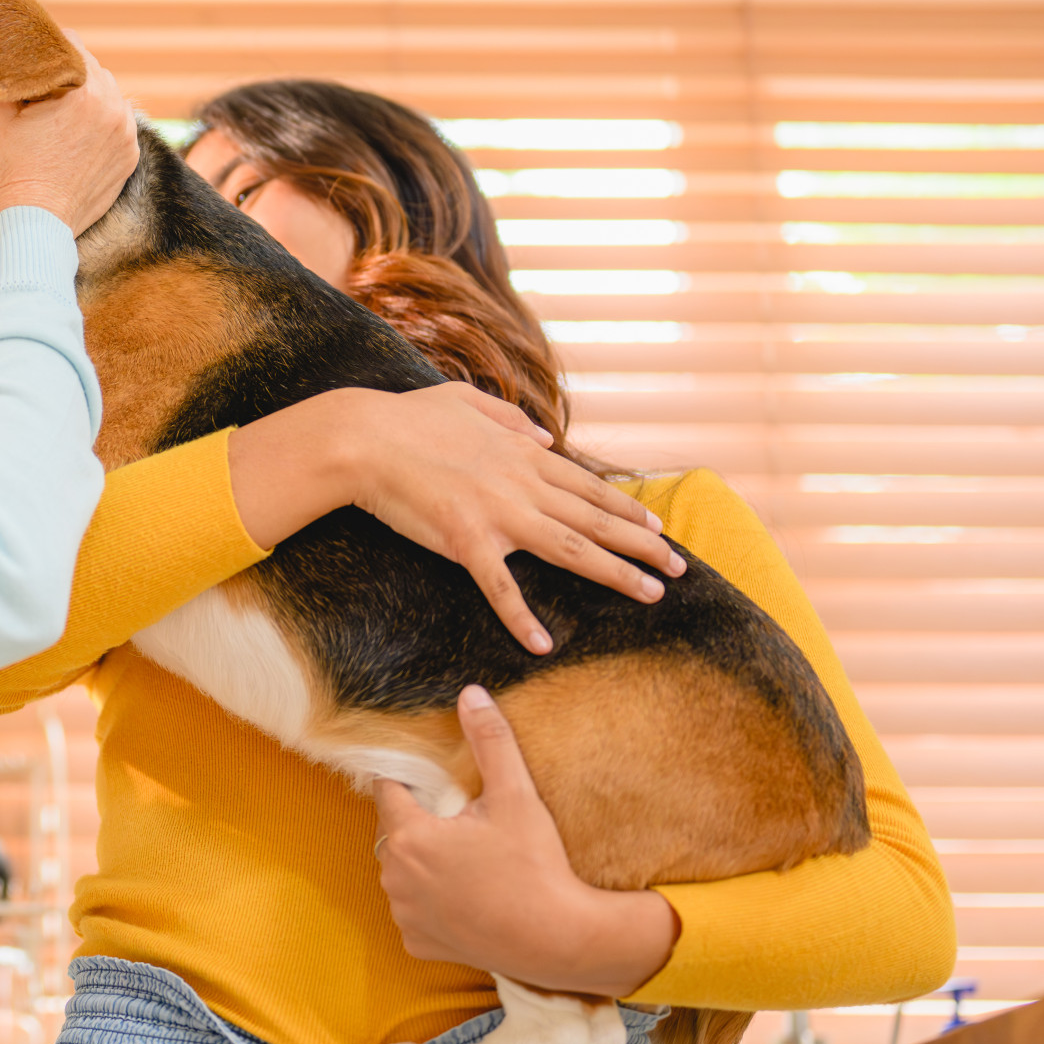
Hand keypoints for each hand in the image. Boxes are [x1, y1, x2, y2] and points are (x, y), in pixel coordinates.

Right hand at [0, 35, 138, 234]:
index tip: (30, 62)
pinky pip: (117, 126)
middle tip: (40, 91)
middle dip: (67, 76)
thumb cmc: (8, 173)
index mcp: (88, 92)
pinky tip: (74, 138)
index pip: (71, 46)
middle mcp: (116, 110)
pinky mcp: (129, 159)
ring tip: (57, 116)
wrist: (32, 227)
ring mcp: (128, 136)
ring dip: (86, 99)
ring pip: (108, 97)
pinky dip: (99, 125)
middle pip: (92, 71)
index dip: (45, 49)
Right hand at [228, 382, 683, 653]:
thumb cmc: (406, 417)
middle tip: (679, 569)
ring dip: (616, 573)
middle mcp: (522, 484)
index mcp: (522, 453)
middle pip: (596, 519)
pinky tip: (543, 644)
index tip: (658, 527)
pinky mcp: (465, 540)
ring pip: (572, 548)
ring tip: (651, 594)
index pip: (588, 486)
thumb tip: (546, 434)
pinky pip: (499, 588)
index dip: (627, 509)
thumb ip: (509, 417)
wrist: (364, 438)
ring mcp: (498, 514)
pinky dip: (521, 617)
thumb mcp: (466, 400)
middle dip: (643, 545)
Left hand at [372, 687, 678, 996]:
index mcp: (409, 836)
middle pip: (394, 832)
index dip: (409, 782)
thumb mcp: (516, 796)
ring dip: (422, 864)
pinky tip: (465, 897)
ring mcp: (404, 914)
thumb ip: (490, 741)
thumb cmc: (535, 865)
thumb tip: (471, 694)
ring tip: (465, 860)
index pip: (388, 790)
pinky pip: (414, 911)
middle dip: (419, 823)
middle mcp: (395, 877)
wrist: (559, 938)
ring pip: (401, 873)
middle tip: (460, 823)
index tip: (432, 782)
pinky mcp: (417, 943)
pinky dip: (432, 903)